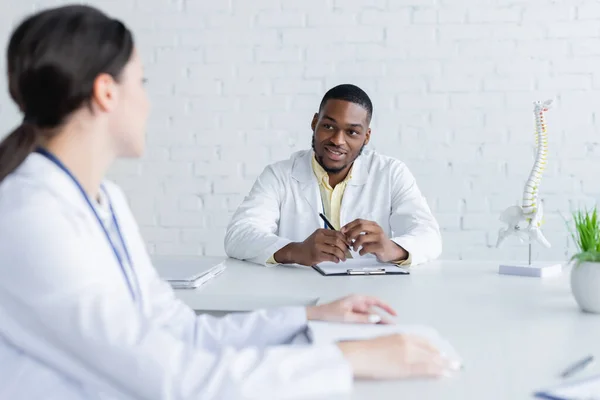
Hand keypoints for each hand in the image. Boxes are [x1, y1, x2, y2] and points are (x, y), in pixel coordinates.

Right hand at [274, 229, 349, 265]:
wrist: (298, 252)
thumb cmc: (310, 245)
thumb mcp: (318, 237)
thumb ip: (329, 237)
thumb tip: (345, 240)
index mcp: (321, 232)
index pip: (337, 233)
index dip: (345, 239)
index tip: (348, 243)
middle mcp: (319, 238)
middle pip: (337, 240)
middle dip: (345, 247)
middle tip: (347, 252)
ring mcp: (317, 246)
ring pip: (335, 249)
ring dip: (342, 255)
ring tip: (343, 258)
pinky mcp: (317, 255)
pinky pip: (331, 257)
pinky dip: (336, 259)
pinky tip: (336, 260)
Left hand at [306, 294, 396, 323]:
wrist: (316, 315)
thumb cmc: (328, 313)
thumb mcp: (346, 317)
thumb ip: (362, 318)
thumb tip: (375, 318)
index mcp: (356, 299)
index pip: (376, 301)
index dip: (386, 307)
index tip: (394, 314)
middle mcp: (357, 302)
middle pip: (374, 310)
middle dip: (383, 318)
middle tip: (392, 327)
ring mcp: (355, 309)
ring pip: (370, 316)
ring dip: (377, 322)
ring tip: (385, 329)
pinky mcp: (352, 315)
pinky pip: (364, 319)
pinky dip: (370, 323)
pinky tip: (374, 329)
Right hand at [338, 334, 458, 379]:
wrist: (359, 354)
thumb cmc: (366, 348)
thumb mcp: (384, 340)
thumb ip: (397, 344)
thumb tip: (404, 350)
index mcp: (402, 335)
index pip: (424, 341)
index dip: (435, 348)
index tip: (441, 353)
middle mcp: (407, 344)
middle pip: (431, 351)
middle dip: (444, 357)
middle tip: (454, 362)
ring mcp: (408, 355)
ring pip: (431, 360)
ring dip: (444, 365)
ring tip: (454, 368)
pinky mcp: (405, 367)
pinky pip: (425, 370)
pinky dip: (436, 371)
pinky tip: (443, 374)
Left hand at [341, 219, 407, 262]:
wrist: (391, 251)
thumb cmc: (377, 243)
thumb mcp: (369, 235)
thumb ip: (359, 233)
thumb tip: (345, 232)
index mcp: (373, 225)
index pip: (359, 221)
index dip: (349, 225)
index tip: (342, 231)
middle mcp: (377, 229)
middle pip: (361, 227)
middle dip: (351, 233)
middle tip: (347, 240)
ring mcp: (379, 238)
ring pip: (362, 238)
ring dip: (355, 244)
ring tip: (354, 248)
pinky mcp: (380, 247)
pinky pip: (366, 248)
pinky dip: (361, 251)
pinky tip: (361, 253)